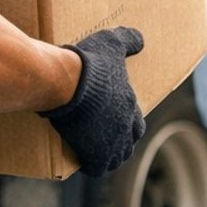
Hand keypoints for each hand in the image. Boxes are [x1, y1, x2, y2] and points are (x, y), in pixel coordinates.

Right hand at [41, 27, 145, 177]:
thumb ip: (127, 40)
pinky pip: (96, 168)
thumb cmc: (88, 62)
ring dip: (108, 157)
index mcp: (129, 104)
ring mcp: (110, 142)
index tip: (116, 119)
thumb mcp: (110, 43)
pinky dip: (91, 166)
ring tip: (96, 154)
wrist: (65, 82)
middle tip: (107, 138)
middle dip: (121, 142)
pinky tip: (83, 162)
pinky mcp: (93, 153)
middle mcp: (125, 126)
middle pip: (129, 142)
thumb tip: (141, 38)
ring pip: (115, 158)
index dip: (128, 123)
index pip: (137, 122)